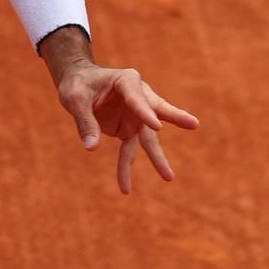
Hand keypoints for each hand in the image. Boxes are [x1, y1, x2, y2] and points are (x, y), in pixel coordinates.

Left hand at [46, 35, 199, 193]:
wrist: (78, 82)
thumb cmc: (77, 84)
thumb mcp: (74, 99)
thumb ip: (85, 121)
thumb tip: (91, 148)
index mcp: (126, 81)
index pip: (137, 97)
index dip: (145, 112)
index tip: (158, 128)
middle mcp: (137, 97)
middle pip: (158, 110)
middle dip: (176, 117)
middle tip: (194, 124)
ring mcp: (136, 115)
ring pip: (148, 138)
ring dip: (156, 158)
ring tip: (168, 178)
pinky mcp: (129, 128)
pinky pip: (129, 150)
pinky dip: (126, 167)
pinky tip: (125, 188)